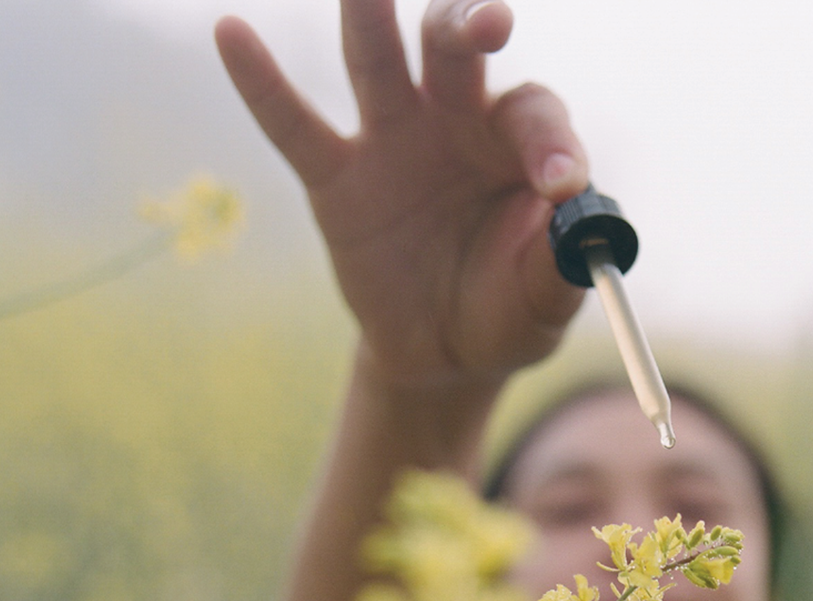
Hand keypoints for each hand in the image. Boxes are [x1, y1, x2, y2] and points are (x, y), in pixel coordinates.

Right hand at [215, 0, 590, 386]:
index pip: (535, 114)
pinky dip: (261, 83)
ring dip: (370, 14)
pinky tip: (232, 32)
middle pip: (455, 48)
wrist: (445, 356)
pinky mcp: (337, 177)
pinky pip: (295, 126)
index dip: (550, 142)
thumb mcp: (544, 303)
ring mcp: (392, 140)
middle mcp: (455, 120)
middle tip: (490, 21)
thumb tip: (580, 228)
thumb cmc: (507, 314)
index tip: (560, 183)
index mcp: (516, 144)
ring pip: (377, 61)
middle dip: (469, 24)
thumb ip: (561, 267)